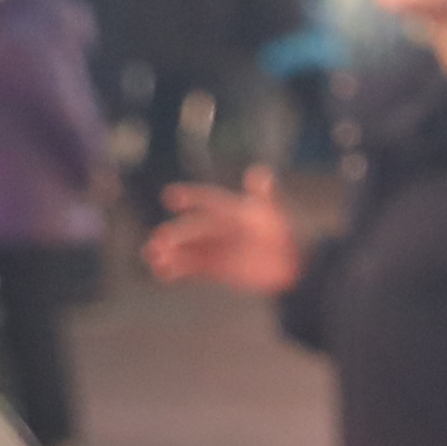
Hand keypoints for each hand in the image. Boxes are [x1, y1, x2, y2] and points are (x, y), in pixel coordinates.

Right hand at [145, 169, 297, 292]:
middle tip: (159, 240)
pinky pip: (192, 268)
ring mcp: (216, 248)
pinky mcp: (215, 268)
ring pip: (188, 249)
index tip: (170, 196)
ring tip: (153, 257)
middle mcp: (219, 228)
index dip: (190, 198)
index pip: (207, 200)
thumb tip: (260, 172)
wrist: (293, 266)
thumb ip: (265, 196)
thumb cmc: (283, 235)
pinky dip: (177, 270)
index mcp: (231, 210)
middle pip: (193, 229)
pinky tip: (162, 273)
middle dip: (175, 234)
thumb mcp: (273, 215)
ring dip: (170, 252)